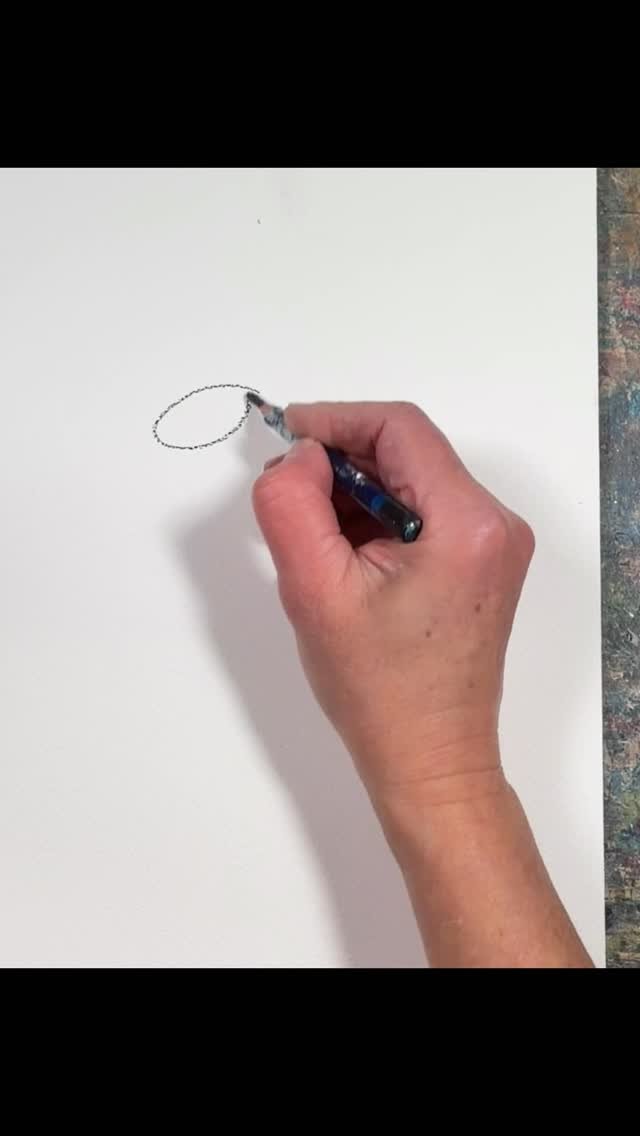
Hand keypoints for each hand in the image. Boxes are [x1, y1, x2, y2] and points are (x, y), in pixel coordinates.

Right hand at [252, 401, 534, 810]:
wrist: (429, 758)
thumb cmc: (377, 689)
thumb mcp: (314, 591)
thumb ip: (292, 505)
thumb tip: (300, 456)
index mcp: (467, 523)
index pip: (399, 428)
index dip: (336, 420)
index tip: (286, 436)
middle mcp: (495, 524)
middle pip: (408, 451)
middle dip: (342, 462)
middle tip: (290, 496)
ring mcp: (495, 545)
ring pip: (413, 481)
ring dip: (357, 493)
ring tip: (317, 540)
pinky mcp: (483, 564)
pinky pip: (424, 513)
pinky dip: (379, 518)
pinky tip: (347, 554)